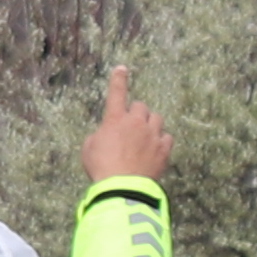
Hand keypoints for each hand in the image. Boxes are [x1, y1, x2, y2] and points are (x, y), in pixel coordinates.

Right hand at [85, 62, 170, 183]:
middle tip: (131, 126)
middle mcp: (136, 123)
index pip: (117, 93)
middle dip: (136, 114)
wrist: (122, 187)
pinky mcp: (163, 149)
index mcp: (115, 120)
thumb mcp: (89, 149)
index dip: (118, 80)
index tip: (121, 69)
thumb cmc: (101, 168)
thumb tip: (107, 135)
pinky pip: (167, 137)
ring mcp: (152, 135)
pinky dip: (161, 141)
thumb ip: (100, 135)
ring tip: (144, 137)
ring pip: (157, 119)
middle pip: (141, 106)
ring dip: (150, 124)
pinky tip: (154, 149)